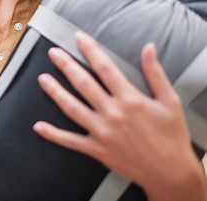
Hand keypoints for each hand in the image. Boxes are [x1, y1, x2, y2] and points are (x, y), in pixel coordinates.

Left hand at [33, 31, 206, 200]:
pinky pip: (71, 141)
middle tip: (53, 53)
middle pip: (83, 84)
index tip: (78, 38)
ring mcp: (102, 132)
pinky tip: (39, 126)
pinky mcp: (97, 150)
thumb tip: (148, 48)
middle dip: (66, 65)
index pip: (105, 68)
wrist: (172, 173)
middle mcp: (113, 114)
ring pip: (72, 108)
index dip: (90, 50)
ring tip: (42, 78)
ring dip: (55, 92)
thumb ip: (155, 73)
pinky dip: (53, 134)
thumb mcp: (170, 101)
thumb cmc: (172, 137)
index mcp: (130, 99)